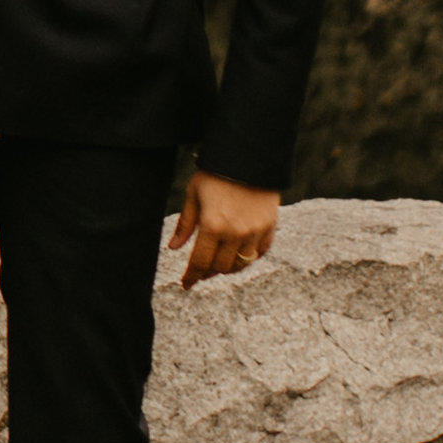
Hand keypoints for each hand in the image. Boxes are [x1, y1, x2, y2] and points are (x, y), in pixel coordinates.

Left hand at [168, 170, 280, 290]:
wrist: (248, 157)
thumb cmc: (215, 173)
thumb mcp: (193, 194)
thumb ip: (185, 224)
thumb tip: (173, 248)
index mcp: (212, 225)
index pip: (200, 262)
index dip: (192, 276)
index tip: (186, 284)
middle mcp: (235, 233)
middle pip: (220, 267)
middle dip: (208, 272)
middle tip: (201, 271)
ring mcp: (255, 231)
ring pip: (241, 264)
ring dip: (228, 268)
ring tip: (218, 264)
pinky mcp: (270, 227)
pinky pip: (260, 253)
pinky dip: (249, 258)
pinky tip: (239, 254)